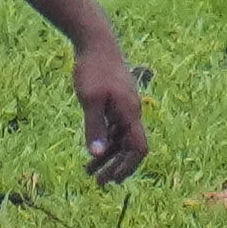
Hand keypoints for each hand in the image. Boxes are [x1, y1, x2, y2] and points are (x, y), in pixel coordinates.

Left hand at [64, 32, 156, 184]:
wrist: (97, 43)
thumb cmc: (93, 69)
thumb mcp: (90, 99)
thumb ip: (94, 127)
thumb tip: (96, 154)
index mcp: (129, 112)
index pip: (138, 148)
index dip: (128, 167)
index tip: (112, 180)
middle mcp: (131, 112)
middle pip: (130, 148)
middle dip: (116, 168)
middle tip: (98, 184)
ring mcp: (125, 108)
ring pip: (121, 140)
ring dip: (108, 158)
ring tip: (88, 173)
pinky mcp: (116, 103)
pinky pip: (115, 130)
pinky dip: (105, 143)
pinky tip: (92, 151)